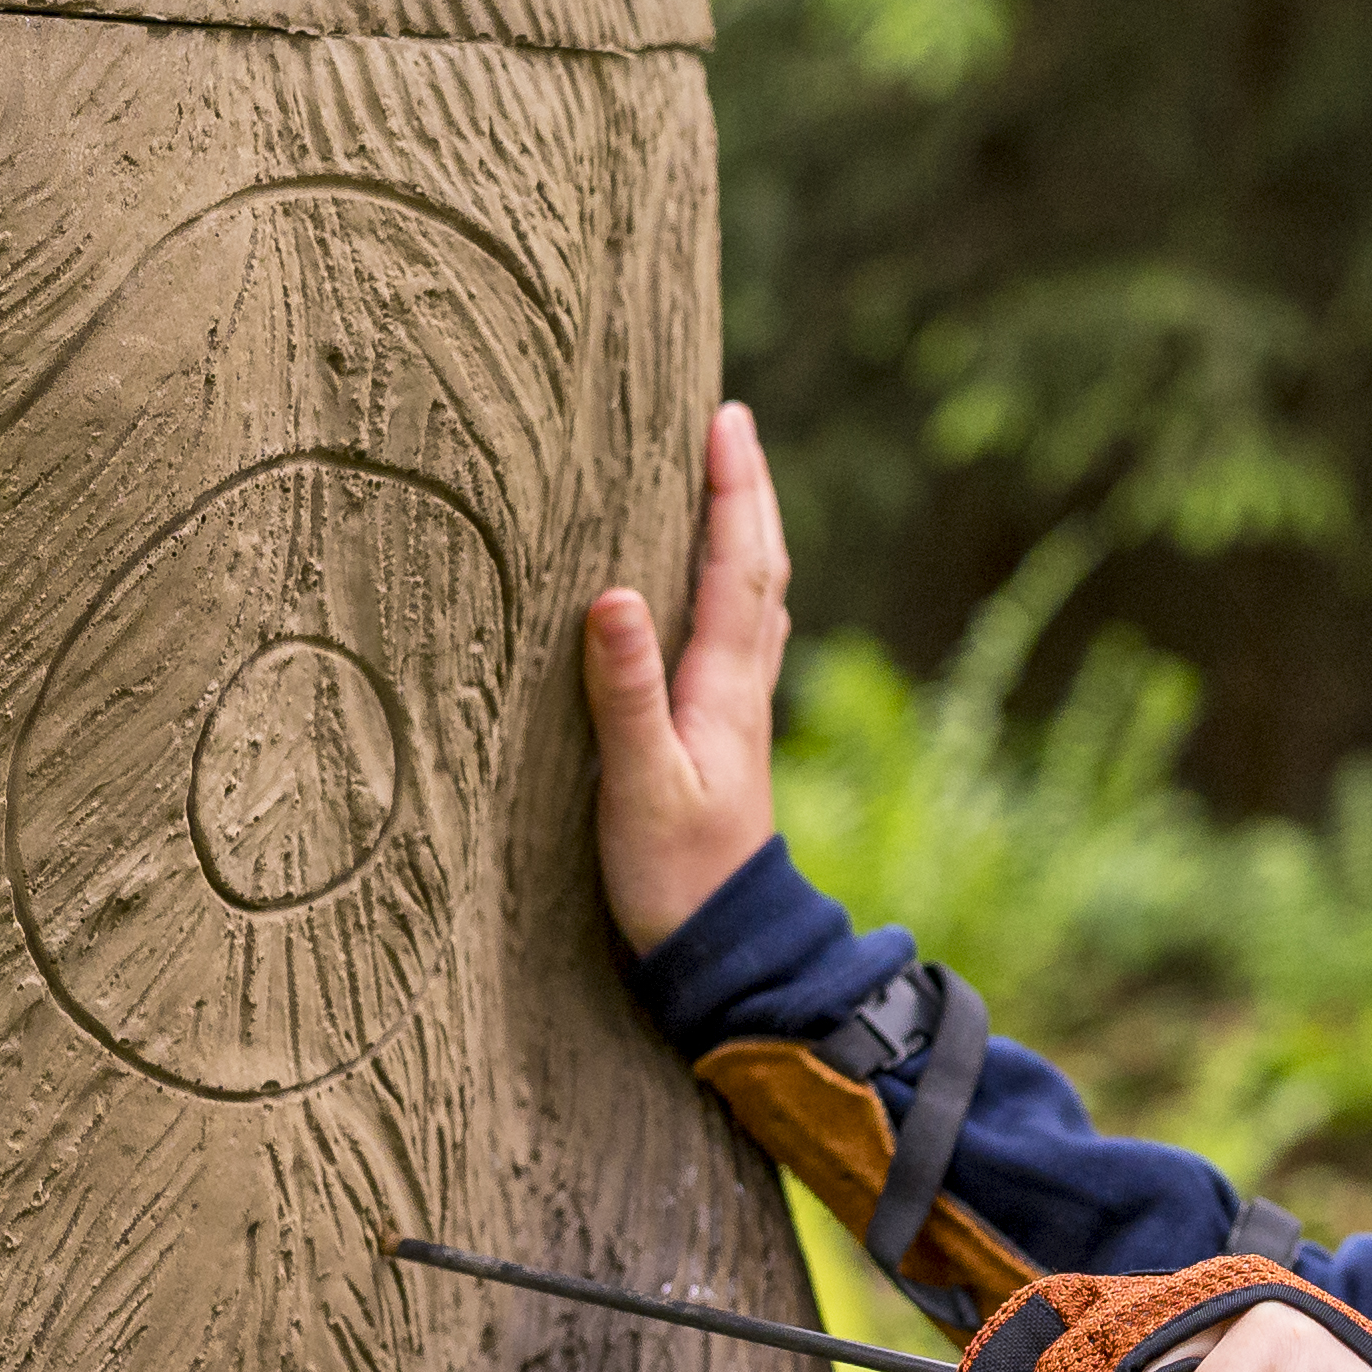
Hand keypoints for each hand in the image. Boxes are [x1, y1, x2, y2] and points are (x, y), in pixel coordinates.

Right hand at [583, 401, 787, 950]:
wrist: (727, 954)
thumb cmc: (676, 879)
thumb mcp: (639, 786)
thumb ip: (626, 693)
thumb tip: (612, 595)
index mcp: (724, 687)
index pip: (735, 565)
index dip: (732, 489)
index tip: (725, 416)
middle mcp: (742, 688)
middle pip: (758, 568)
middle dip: (747, 491)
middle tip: (731, 421)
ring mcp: (739, 714)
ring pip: (756, 601)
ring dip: (746, 534)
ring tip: (731, 483)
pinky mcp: (725, 741)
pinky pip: (740, 639)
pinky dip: (736, 590)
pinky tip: (727, 595)